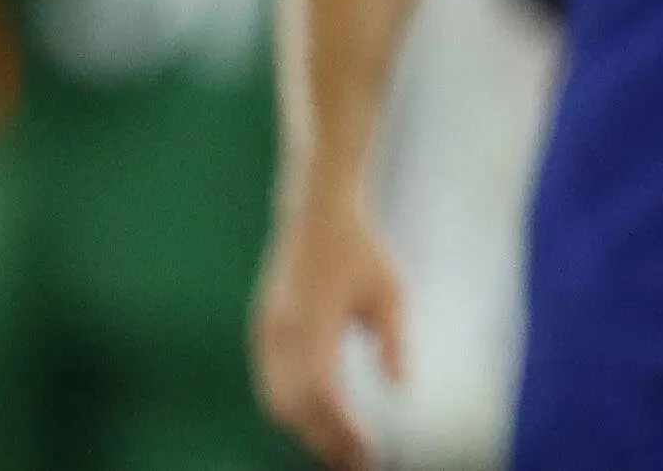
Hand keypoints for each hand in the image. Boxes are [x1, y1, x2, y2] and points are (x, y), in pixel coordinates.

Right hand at [249, 184, 400, 470]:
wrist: (315, 216)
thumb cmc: (360, 252)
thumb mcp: (389, 292)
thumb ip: (393, 340)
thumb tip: (400, 386)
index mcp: (312, 327)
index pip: (324, 397)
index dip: (343, 431)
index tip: (367, 454)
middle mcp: (281, 337)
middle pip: (297, 409)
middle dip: (326, 441)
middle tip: (359, 464)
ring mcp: (267, 336)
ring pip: (278, 402)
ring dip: (306, 431)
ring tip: (340, 452)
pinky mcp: (262, 333)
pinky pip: (270, 385)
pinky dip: (291, 411)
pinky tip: (316, 424)